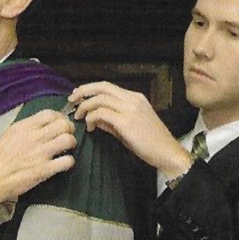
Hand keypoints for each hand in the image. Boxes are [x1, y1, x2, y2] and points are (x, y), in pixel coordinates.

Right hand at [0, 110, 76, 225]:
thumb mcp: (7, 135)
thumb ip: (25, 129)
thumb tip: (39, 127)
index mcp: (23, 127)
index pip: (50, 114)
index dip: (59, 117)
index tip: (59, 124)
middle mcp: (34, 137)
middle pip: (63, 125)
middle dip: (69, 129)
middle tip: (66, 136)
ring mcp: (41, 153)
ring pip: (69, 140)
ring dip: (71, 144)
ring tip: (66, 149)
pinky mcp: (45, 170)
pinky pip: (67, 161)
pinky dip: (69, 162)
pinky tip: (62, 164)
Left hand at [68, 81, 192, 176]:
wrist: (166, 152)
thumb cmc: (149, 143)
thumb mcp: (127, 128)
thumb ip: (110, 121)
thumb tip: (93, 118)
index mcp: (135, 97)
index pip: (108, 86)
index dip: (90, 89)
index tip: (78, 96)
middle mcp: (132, 99)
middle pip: (102, 87)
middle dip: (83, 91)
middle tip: (71, 100)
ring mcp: (130, 109)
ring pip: (100, 99)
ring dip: (85, 107)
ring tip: (79, 117)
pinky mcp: (126, 121)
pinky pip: (101, 113)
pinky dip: (91, 118)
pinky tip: (90, 127)